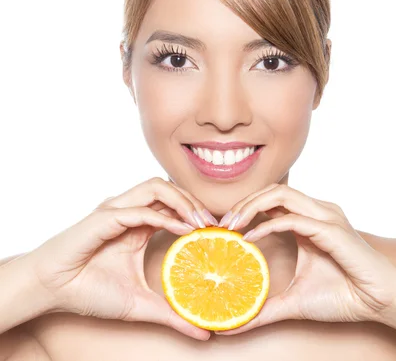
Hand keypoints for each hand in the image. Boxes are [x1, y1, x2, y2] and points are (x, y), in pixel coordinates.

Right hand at [26, 177, 217, 339]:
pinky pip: (139, 209)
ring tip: (201, 223)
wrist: (51, 291)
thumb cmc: (89, 291)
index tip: (219, 232)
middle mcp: (130, 212)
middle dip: (196, 203)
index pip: (175, 206)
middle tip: (215, 226)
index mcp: (138, 225)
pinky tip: (182, 230)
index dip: (198, 213)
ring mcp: (117, 212)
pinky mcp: (103, 218)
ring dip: (182, 201)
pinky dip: (163, 216)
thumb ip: (172, 315)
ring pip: (156, 187)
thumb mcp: (141, 304)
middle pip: (170, 190)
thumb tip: (205, 332)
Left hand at [215, 184, 395, 334]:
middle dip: (244, 202)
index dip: (245, 209)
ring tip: (232, 225)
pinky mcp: (332, 230)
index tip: (223, 230)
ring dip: (252, 206)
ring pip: (282, 194)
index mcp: (310, 221)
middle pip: (273, 190)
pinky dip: (269, 225)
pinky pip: (294, 219)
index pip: (272, 201)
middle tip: (222, 225)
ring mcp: (326, 218)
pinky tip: (251, 239)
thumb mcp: (293, 300)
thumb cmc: (343, 295)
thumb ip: (264, 308)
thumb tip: (233, 325)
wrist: (377, 302)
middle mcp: (317, 212)